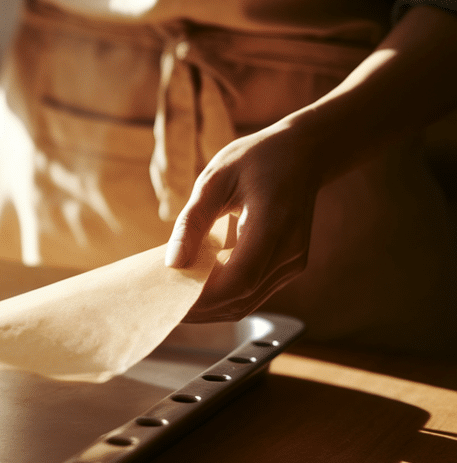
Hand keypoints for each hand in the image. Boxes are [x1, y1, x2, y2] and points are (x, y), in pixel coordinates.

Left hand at [164, 124, 325, 321]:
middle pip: (241, 299)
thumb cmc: (256, 160)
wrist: (302, 154)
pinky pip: (255, 293)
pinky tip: (199, 286)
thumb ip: (193, 222)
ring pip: (247, 303)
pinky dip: (225, 297)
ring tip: (175, 296)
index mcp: (273, 225)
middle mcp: (290, 252)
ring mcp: (293, 262)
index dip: (202, 299)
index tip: (168, 298)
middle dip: (199, 309)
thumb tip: (173, 263)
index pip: (239, 280)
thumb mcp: (215, 179)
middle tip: (161, 302)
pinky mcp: (290, 266)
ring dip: (210, 308)